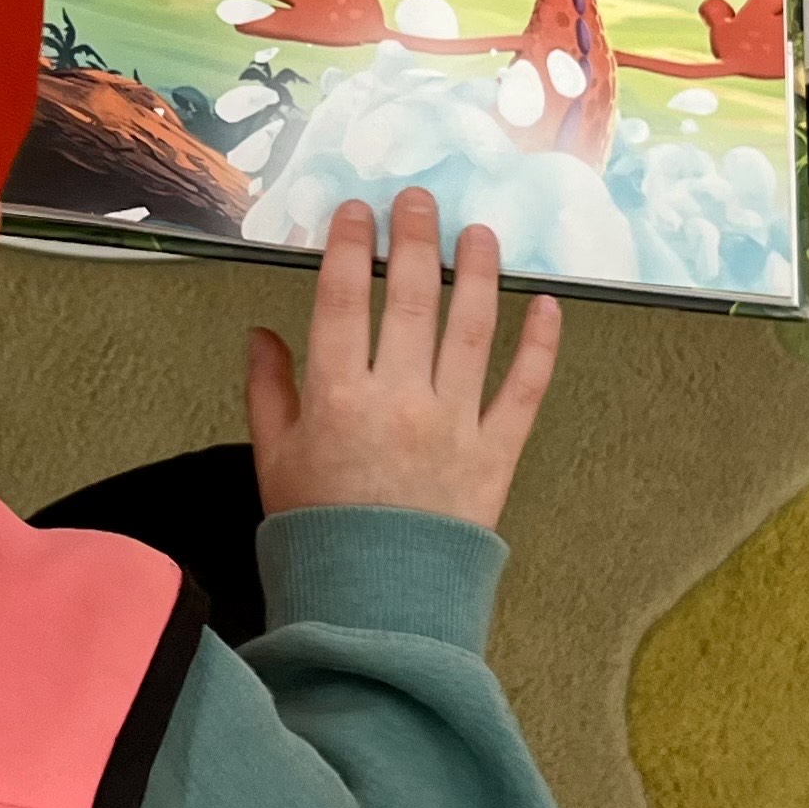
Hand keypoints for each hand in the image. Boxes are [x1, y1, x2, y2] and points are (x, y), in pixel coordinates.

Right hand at [244, 191, 563, 529]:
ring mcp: (454, 424)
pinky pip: (524, 390)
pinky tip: (547, 304)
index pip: (345, 300)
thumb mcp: (274, 460)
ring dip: (479, 273)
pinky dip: (540, 345)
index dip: (351, 247)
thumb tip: (261, 334)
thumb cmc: (317, 534)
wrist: (374, 608)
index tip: (358, 211)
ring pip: (473, 330)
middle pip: (413, 299)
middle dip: (416, 239)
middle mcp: (399, 400)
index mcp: (338, 398)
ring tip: (480, 232)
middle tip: (419, 199)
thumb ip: (268, 392)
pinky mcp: (497, 454)